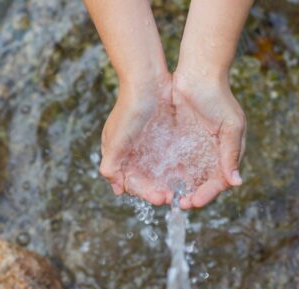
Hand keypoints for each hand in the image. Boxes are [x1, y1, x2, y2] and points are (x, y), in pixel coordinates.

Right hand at [98, 73, 173, 205]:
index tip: (161, 198)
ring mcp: (146, 143)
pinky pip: (168, 157)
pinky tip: (186, 174)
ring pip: (157, 171)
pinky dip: (175, 168)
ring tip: (183, 190)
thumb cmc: (129, 108)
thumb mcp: (116, 139)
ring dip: (168, 182)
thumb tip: (115, 188)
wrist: (147, 79)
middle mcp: (131, 151)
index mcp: (117, 154)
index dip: (145, 193)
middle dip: (158, 190)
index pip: (131, 182)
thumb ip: (112, 164)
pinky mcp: (161, 135)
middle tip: (175, 198)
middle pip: (145, 180)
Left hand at [172, 71, 245, 208]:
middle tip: (179, 204)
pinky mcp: (180, 141)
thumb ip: (231, 153)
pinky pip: (175, 163)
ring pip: (189, 176)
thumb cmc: (218, 97)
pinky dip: (170, 174)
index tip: (193, 202)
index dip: (207, 194)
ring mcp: (196, 148)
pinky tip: (161, 181)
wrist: (198, 72)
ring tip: (168, 197)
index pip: (219, 182)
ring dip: (180, 188)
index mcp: (228, 152)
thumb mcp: (230, 125)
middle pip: (203, 183)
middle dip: (192, 195)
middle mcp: (213, 154)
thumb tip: (236, 182)